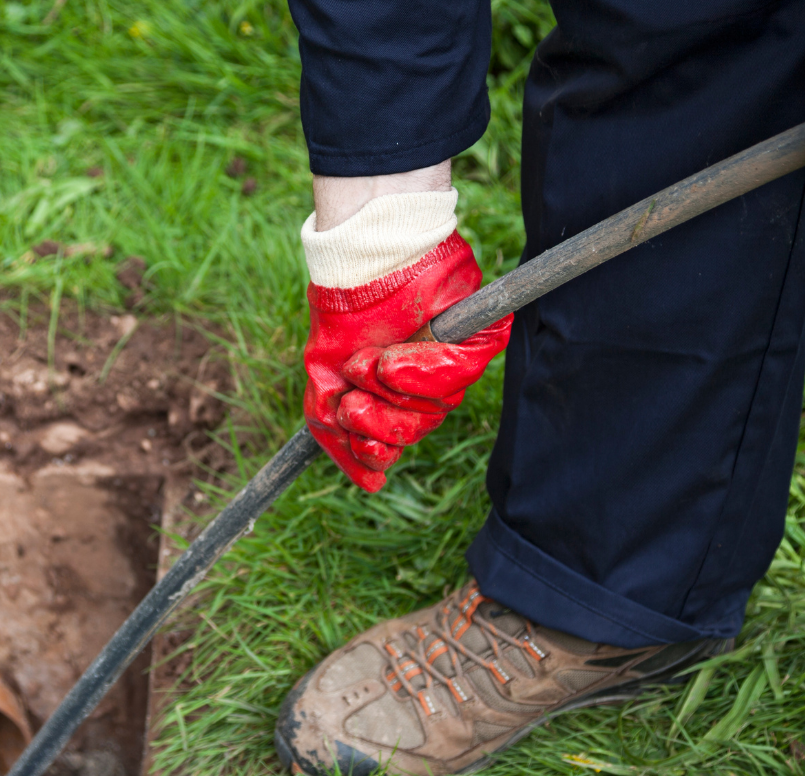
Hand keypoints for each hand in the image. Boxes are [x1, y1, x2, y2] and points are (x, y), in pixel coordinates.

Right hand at [303, 233, 512, 491]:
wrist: (359, 261)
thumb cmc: (343, 317)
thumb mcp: (325, 381)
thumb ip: (337, 433)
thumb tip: (373, 485)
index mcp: (400, 397)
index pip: (397, 442)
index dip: (376, 448)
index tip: (355, 434)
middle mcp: (432, 385)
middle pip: (416, 431)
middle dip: (378, 420)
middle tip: (353, 397)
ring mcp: (457, 363)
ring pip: (435, 407)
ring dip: (390, 391)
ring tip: (367, 363)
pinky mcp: (480, 338)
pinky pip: (460, 374)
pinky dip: (421, 371)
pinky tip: (392, 361)